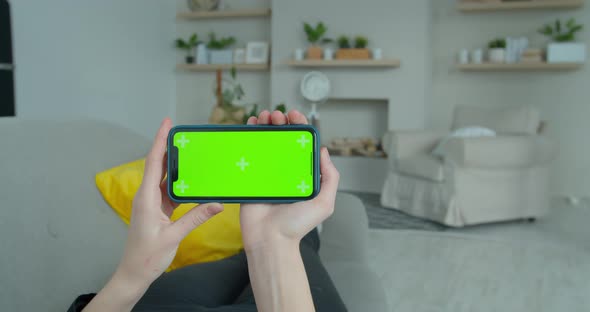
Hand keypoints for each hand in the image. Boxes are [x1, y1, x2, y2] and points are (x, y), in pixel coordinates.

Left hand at [117, 118, 223, 287]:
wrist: (134, 273)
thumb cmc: (148, 256)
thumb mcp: (174, 236)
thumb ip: (196, 218)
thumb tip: (218, 204)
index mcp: (146, 198)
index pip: (153, 162)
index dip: (159, 141)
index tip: (167, 123)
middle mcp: (147, 196)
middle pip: (158, 165)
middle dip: (169, 147)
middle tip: (185, 133)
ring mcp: (152, 203)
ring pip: (164, 177)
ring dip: (176, 164)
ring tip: (191, 151)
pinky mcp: (158, 211)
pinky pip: (169, 191)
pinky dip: (180, 182)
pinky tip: (192, 179)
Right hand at [240, 110, 339, 250]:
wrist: (270, 240)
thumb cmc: (297, 225)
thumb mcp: (324, 202)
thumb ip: (330, 177)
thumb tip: (324, 150)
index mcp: (301, 173)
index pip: (301, 143)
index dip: (298, 125)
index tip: (294, 114)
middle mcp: (285, 170)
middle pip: (282, 138)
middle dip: (280, 122)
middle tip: (276, 115)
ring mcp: (266, 173)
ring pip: (265, 142)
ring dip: (265, 125)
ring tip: (264, 116)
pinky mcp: (250, 178)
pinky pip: (248, 153)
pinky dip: (248, 137)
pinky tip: (250, 125)